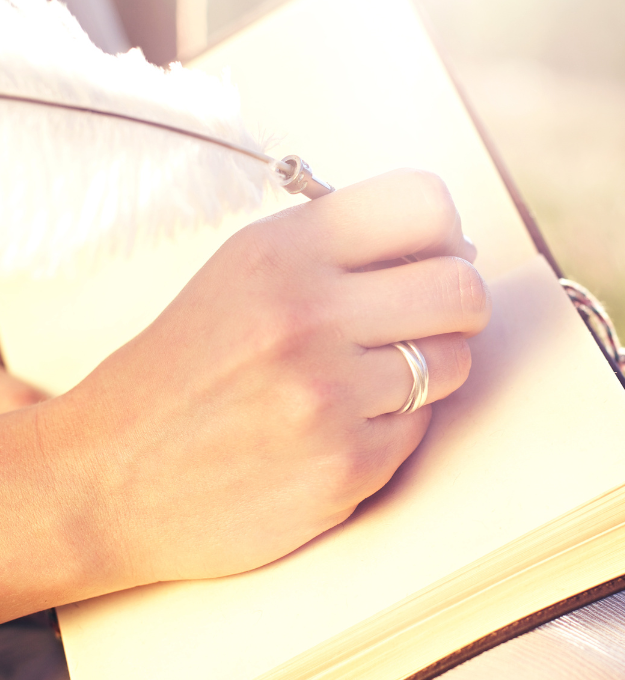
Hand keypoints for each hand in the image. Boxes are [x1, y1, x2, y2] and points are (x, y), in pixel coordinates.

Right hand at [0, 170, 489, 618]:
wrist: (108, 475)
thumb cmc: (186, 367)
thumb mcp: (244, 271)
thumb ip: (339, 245)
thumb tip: (451, 245)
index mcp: (281, 251)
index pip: (424, 204)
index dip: (447, 232)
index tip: (436, 256)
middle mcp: (307, 315)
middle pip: (462, 287)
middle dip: (460, 303)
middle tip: (429, 319)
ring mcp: (327, 395)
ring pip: (454, 362)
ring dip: (430, 368)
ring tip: (379, 376)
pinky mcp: (343, 467)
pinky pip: (422, 428)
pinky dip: (396, 425)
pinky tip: (345, 425)